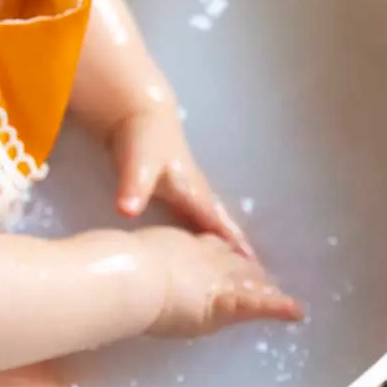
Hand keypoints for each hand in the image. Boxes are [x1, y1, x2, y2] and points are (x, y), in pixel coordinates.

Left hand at [108, 107, 255, 258]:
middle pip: (222, 222)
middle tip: (260, 273)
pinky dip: (211, 228)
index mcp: (191, 191)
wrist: (138, 113)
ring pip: (214, 218)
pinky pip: (201, 215)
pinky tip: (209, 240)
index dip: (232, 245)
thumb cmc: (140, 141)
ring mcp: (191, 188)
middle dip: (238, 246)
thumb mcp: (137, 165)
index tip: (254, 269)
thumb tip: (126, 212)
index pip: (215, 225)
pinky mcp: (180, 188)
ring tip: (245, 263)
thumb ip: (133, 188)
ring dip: (228, 237)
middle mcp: (197, 192)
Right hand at [135, 227, 302, 337]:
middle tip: (262, 274)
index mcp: (177, 246)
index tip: (227, 252)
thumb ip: (121, 260)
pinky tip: (295, 312)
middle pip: (229, 263)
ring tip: (285, 298)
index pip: (205, 248)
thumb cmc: (120, 266)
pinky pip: (255, 305)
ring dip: (263, 289)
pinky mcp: (226, 300)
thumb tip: (103, 262)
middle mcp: (201, 257)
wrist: (131, 274)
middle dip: (245, 270)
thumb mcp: (120, 258)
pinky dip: (276, 308)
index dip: (218, 251)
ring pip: (244, 282)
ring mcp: (215, 277)